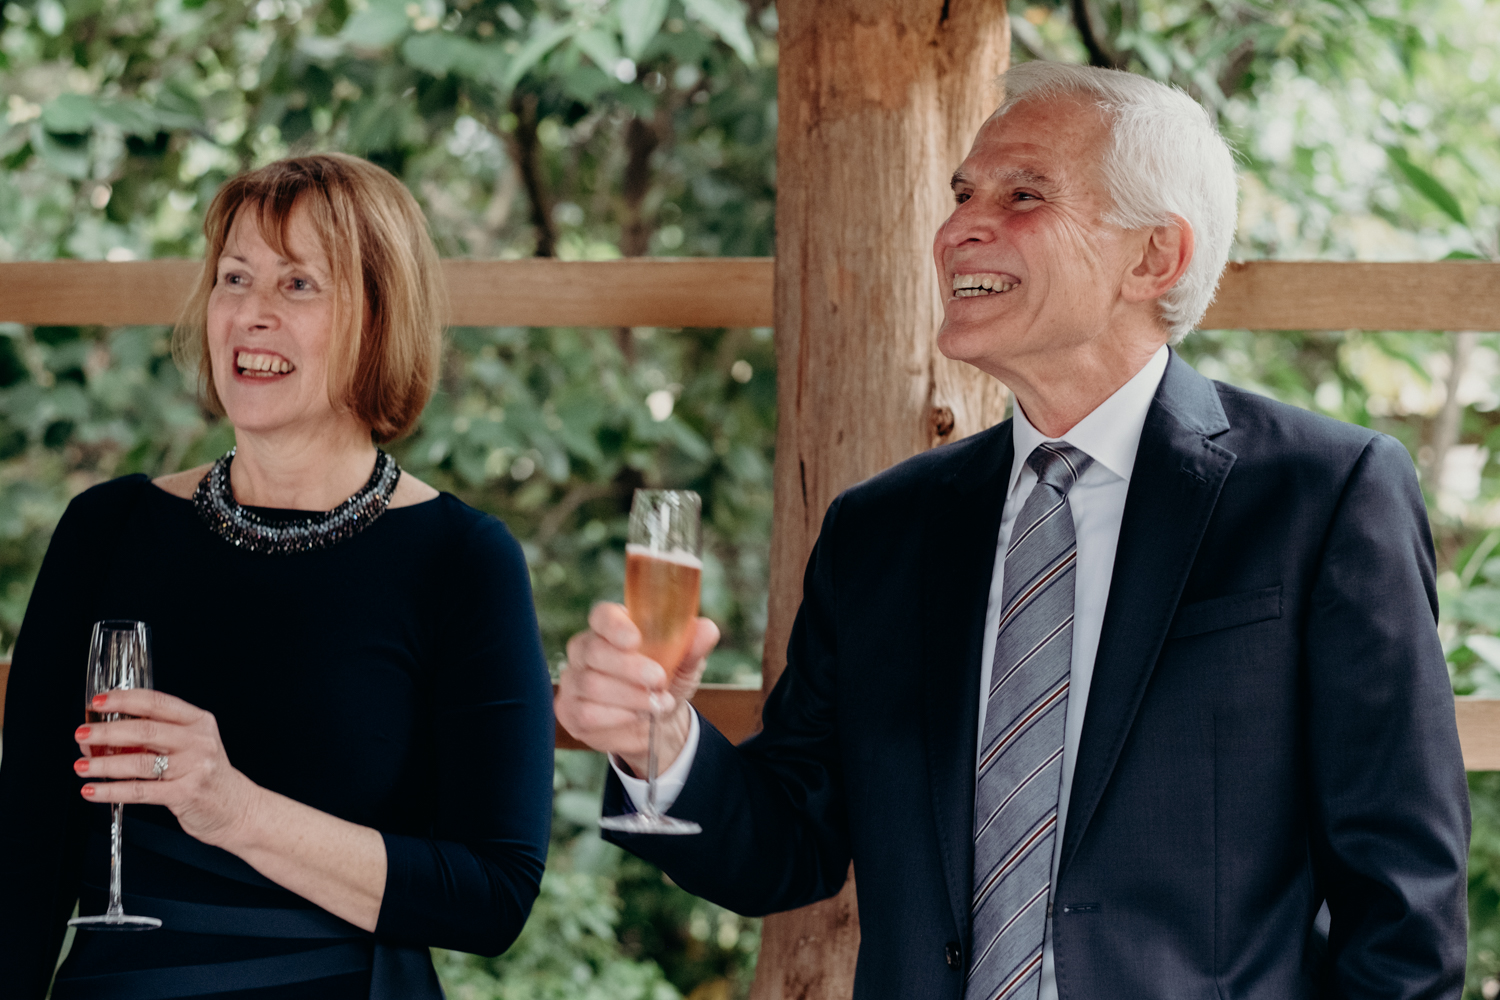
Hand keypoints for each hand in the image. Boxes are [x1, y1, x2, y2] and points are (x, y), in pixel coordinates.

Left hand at [74, 689, 261, 849]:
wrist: (237, 808)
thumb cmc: (207, 775)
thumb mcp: (191, 746)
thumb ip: (157, 737)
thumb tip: (106, 736)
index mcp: (199, 722)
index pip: (158, 703)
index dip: (125, 700)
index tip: (99, 701)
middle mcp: (199, 741)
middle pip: (146, 731)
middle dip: (107, 732)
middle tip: (83, 734)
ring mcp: (195, 767)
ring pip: (140, 762)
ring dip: (104, 764)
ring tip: (82, 766)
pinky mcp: (186, 794)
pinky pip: (141, 791)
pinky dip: (112, 791)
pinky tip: (94, 790)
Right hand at [556, 602, 718, 775]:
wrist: (656, 723)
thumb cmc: (667, 682)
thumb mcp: (685, 664)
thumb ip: (693, 646)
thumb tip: (707, 629)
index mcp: (612, 627)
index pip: (602, 615)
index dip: (615, 626)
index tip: (636, 639)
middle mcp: (585, 648)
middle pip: (594, 651)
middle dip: (630, 668)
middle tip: (659, 681)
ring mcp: (573, 679)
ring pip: (591, 684)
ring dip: (629, 697)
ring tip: (656, 704)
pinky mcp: (568, 709)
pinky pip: (586, 712)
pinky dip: (616, 718)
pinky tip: (634, 717)